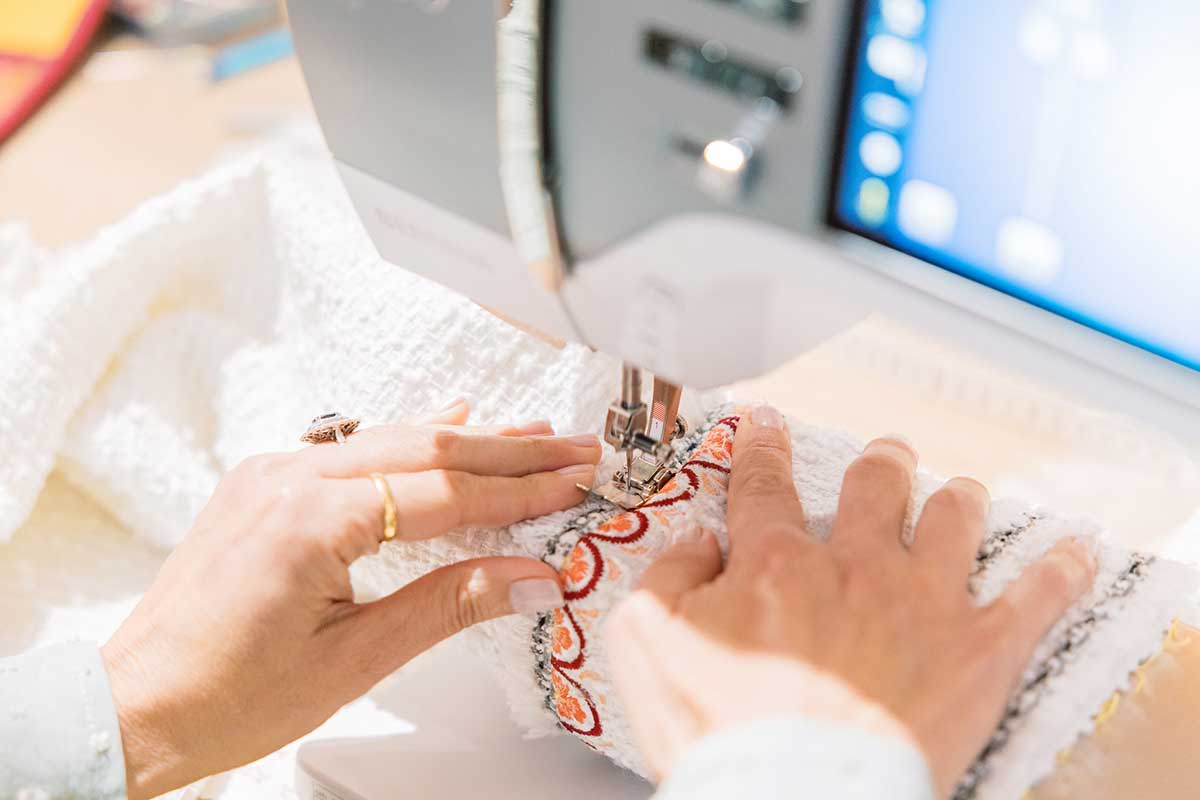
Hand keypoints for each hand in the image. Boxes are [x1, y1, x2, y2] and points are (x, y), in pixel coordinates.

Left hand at [101, 398, 600, 798]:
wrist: (137, 706)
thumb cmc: (227, 697)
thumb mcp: (354, 661)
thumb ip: (448, 605)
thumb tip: (528, 578)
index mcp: (309, 521)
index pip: (444, 491)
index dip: (520, 489)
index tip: (574, 481)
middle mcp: (288, 478)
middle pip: (427, 448)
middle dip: (511, 449)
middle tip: (574, 447)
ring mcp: (273, 473)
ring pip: (393, 438)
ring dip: (469, 439)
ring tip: (534, 432)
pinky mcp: (266, 483)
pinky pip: (355, 447)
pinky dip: (411, 440)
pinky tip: (447, 420)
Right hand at [608, 405, 1096, 796]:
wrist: (794, 794)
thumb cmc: (720, 733)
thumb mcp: (648, 646)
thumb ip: (668, 579)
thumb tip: (697, 543)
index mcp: (777, 563)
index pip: (765, 486)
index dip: (764, 449)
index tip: (768, 426)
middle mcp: (856, 566)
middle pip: (874, 489)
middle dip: (881, 466)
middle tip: (887, 456)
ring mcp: (923, 603)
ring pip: (953, 521)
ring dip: (957, 501)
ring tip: (961, 493)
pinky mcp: (978, 650)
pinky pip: (1034, 598)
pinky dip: (1057, 572)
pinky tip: (1073, 553)